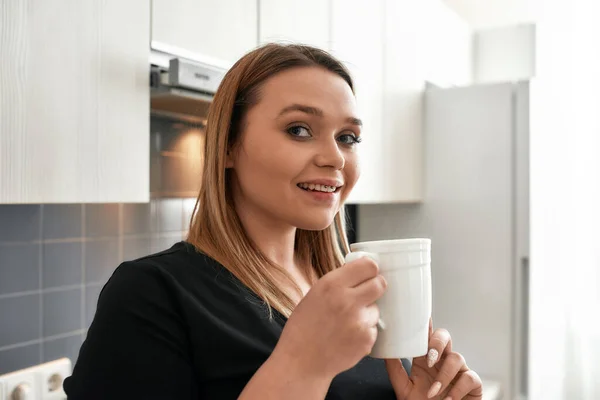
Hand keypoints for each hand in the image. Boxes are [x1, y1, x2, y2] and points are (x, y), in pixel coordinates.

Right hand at [274, 256, 386, 378]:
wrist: (301, 362)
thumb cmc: (303, 328)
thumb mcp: (314, 294)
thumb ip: (338, 282)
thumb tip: (359, 270)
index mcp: (332, 284)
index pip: (369, 266)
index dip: (370, 269)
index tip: (368, 273)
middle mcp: (347, 300)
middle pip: (380, 284)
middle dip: (375, 286)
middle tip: (367, 293)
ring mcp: (359, 321)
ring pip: (376, 308)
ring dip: (367, 312)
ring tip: (347, 322)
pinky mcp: (367, 339)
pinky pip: (373, 328)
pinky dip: (364, 331)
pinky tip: (347, 336)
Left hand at [385, 320, 482, 399]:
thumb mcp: (404, 389)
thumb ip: (395, 370)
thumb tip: (386, 352)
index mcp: (425, 359)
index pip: (425, 337)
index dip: (425, 324)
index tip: (422, 315)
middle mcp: (442, 362)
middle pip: (444, 337)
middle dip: (438, 342)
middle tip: (429, 358)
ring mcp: (458, 371)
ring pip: (457, 357)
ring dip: (444, 376)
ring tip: (433, 392)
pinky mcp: (473, 384)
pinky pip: (470, 377)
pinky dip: (458, 389)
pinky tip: (449, 399)